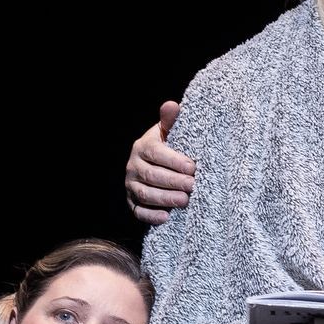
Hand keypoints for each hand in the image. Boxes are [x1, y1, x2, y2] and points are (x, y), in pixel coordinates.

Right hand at [125, 101, 195, 223]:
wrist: (154, 165)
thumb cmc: (167, 147)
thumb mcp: (168, 132)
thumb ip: (171, 121)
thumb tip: (171, 105)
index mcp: (143, 147)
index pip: (156, 154)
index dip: (174, 161)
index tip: (193, 167)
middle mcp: (133, 166)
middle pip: (152, 176)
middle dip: (173, 182)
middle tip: (192, 186)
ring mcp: (131, 185)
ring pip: (145, 194)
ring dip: (165, 199)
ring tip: (185, 201)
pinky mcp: (132, 202)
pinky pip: (138, 211)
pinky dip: (151, 216)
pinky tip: (166, 217)